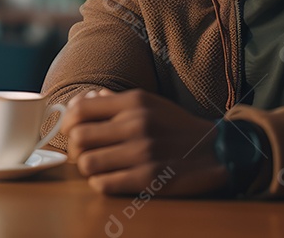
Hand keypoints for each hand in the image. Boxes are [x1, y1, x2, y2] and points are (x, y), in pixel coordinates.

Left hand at [60, 88, 230, 195]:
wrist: (217, 150)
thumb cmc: (178, 127)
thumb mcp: (150, 103)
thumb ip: (116, 101)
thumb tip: (86, 99)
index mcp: (134, 102)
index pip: (80, 109)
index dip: (67, 122)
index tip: (70, 130)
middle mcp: (136, 125)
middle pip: (78, 138)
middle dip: (75, 148)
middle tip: (84, 153)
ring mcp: (142, 153)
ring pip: (87, 163)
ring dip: (88, 168)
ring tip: (99, 168)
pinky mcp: (148, 179)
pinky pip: (104, 184)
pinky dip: (101, 183)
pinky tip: (111, 179)